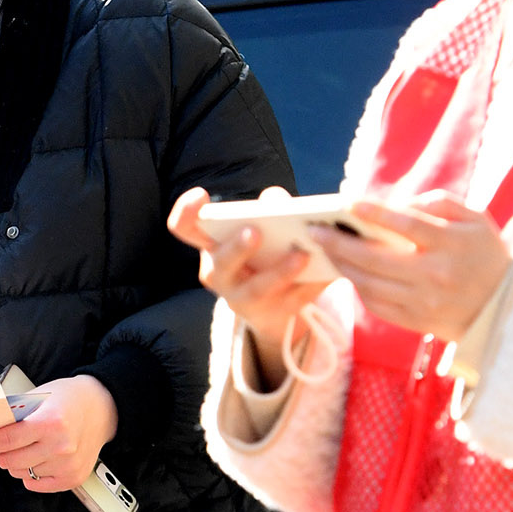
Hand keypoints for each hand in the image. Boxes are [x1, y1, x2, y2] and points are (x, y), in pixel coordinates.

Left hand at [0, 373, 116, 495]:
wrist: (103, 407)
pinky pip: (35, 483)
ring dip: (11, 462)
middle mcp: (60, 446)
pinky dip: (28, 473)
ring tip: (20, 447)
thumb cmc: (68, 398)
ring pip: (20, 473)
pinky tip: (35, 457)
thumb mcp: (38, 398)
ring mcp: (67, 465)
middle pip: (8, 460)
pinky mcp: (72, 478)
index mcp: (50, 423)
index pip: (3, 440)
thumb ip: (12, 416)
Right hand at [171, 186, 334, 384]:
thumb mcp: (262, 230)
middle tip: (255, 232)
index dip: (186, 212)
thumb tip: (275, 198)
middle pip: (221, 263)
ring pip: (257, 289)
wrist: (272, 308)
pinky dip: (311, 286)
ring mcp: (243, 300)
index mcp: (211, 247)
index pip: (184, 229)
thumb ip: (267, 211)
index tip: (201, 195)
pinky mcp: (273, 315)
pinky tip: (328, 272)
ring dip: (279, 272)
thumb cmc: (263, 255)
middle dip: (237, 248)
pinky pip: (293, 301)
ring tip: (302, 255)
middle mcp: (220, 275)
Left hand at [311, 192, 512, 343]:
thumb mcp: (475, 220)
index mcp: (451, 246)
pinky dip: (358, 287)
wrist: (504, 308)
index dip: (375, 213)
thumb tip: (397, 204)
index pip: (408, 225)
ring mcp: (423, 303)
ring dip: (342, 266)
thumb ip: (438, 203)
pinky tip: (347, 272)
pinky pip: (376, 304)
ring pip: (369, 284)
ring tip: (324, 250)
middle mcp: (435, 276)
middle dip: (339, 243)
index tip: (347, 203)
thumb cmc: (485, 254)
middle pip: (376, 259)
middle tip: (314, 230)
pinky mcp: (415, 322)